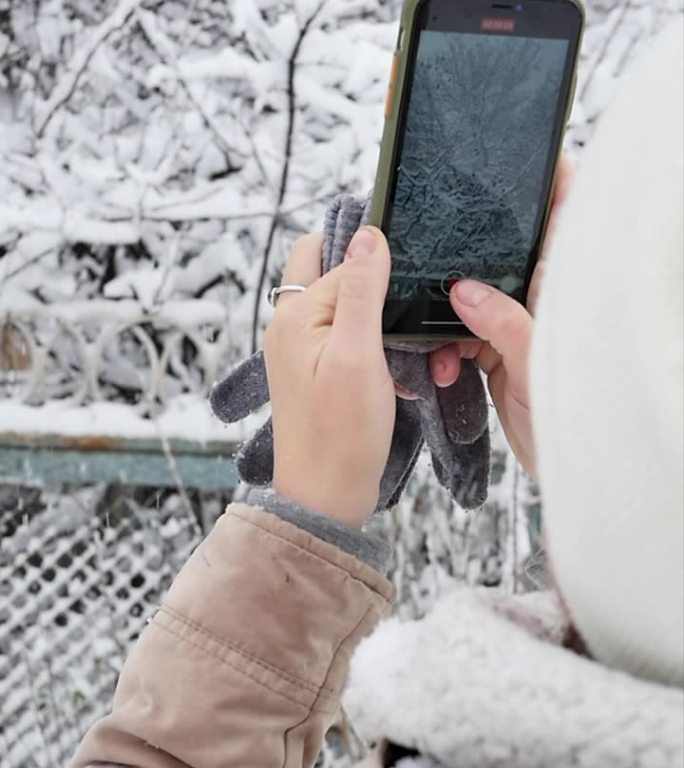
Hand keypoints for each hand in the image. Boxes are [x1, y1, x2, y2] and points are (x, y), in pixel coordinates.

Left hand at [264, 227, 394, 527]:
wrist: (324, 495)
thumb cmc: (342, 431)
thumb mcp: (359, 354)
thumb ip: (361, 290)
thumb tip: (368, 234)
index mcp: (295, 313)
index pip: (343, 260)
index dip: (380, 261)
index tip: (417, 269)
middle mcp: (290, 324)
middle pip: (326, 268)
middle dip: (365, 271)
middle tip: (404, 293)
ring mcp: (299, 347)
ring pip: (338, 301)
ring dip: (372, 308)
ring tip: (403, 333)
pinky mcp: (313, 369)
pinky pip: (341, 333)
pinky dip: (368, 337)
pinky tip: (392, 360)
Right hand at [428, 156, 574, 477]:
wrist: (571, 469)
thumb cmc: (580, 417)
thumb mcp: (540, 365)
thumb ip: (503, 323)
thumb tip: (461, 291)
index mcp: (565, 290)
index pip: (568, 218)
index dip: (552, 181)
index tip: (525, 152)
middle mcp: (542, 299)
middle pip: (508, 251)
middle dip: (474, 248)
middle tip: (444, 243)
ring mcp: (518, 324)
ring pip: (474, 295)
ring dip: (448, 316)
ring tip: (439, 343)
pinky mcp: (498, 351)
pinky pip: (463, 335)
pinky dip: (446, 349)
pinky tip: (443, 369)